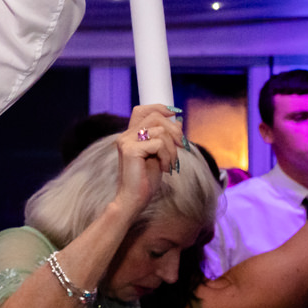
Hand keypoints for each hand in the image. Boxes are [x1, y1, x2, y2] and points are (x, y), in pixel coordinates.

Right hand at [111, 104, 182, 221]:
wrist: (134, 199)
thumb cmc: (146, 180)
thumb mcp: (160, 155)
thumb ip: (166, 137)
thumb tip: (178, 121)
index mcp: (130, 136)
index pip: (142, 110)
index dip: (159, 108)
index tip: (175, 114)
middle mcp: (125, 136)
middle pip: (156, 117)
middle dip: (175, 131)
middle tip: (182, 147)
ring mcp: (126, 142)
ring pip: (160, 131)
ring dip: (172, 149)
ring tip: (170, 164)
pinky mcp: (131, 150)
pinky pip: (159, 144)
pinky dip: (167, 156)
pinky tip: (164, 168)